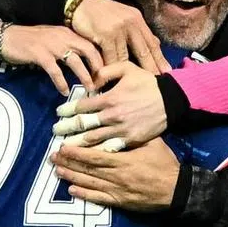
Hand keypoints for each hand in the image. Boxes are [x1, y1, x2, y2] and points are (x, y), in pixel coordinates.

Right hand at [0, 24, 103, 94]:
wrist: (6, 37)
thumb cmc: (30, 41)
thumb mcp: (53, 40)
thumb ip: (67, 48)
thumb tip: (82, 63)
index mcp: (68, 33)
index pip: (91, 44)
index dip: (101, 59)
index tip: (106, 74)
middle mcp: (63, 36)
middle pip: (88, 51)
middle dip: (98, 68)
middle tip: (102, 83)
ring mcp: (51, 45)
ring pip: (75, 61)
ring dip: (84, 76)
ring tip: (89, 89)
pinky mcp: (40, 54)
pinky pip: (55, 70)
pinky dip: (61, 82)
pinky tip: (64, 92)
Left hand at [50, 139, 179, 211]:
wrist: (176, 189)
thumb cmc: (165, 164)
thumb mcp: (153, 143)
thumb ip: (133, 138)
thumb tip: (117, 127)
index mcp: (123, 160)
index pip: (94, 156)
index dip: (76, 152)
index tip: (63, 147)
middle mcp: (116, 176)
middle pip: (87, 169)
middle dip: (69, 163)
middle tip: (53, 157)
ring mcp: (116, 190)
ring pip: (89, 183)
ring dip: (71, 177)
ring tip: (57, 170)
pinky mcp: (119, 201)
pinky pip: (98, 198)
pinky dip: (84, 195)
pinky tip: (71, 190)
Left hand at [52, 62, 166, 147]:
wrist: (172, 101)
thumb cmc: (148, 83)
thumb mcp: (127, 68)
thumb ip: (106, 71)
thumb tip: (90, 81)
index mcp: (110, 98)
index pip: (82, 106)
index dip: (67, 110)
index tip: (58, 113)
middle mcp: (112, 116)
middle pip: (82, 125)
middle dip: (66, 128)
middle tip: (55, 132)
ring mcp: (121, 130)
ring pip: (92, 140)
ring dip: (76, 144)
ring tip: (64, 148)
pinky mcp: (130, 141)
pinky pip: (109, 149)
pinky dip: (96, 153)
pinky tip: (86, 158)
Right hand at [71, 0, 169, 73]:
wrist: (80, 4)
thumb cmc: (102, 13)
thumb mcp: (125, 17)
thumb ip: (139, 31)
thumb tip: (156, 43)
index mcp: (137, 20)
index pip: (151, 42)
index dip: (160, 59)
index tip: (167, 71)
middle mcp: (131, 24)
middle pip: (144, 51)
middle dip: (151, 68)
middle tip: (158, 82)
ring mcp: (118, 30)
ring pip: (126, 57)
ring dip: (129, 73)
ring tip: (136, 86)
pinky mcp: (105, 35)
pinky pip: (110, 58)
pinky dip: (111, 70)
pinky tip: (114, 79)